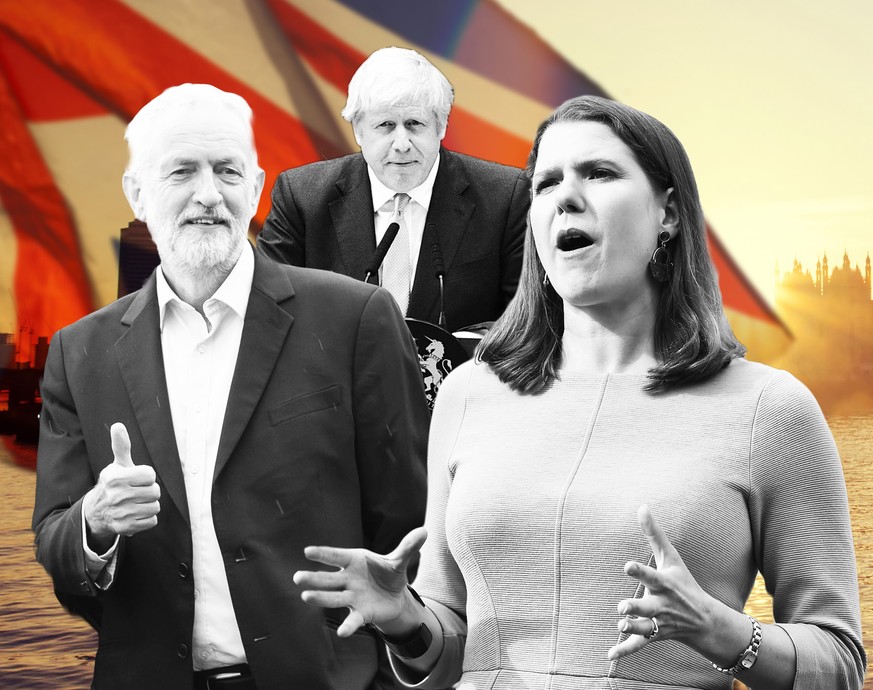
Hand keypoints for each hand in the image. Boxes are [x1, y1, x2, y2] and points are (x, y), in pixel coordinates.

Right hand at [83, 423, 160, 548]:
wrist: (96, 512)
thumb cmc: (112, 485)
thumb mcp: (116, 465)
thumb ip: (121, 446)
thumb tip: (118, 425)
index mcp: (115, 478)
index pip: (150, 475)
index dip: (147, 476)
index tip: (137, 479)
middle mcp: (116, 496)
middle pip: (155, 492)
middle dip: (149, 491)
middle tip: (137, 492)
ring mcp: (121, 513)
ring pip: (155, 507)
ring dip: (149, 505)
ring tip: (136, 503)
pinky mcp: (125, 528)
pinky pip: (152, 521)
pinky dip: (147, 518)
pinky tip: (135, 514)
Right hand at [293, 527, 426, 637]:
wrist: (395, 596)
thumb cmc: (388, 573)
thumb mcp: (399, 560)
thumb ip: (408, 547)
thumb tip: (425, 531)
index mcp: (354, 561)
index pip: (336, 556)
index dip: (323, 554)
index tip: (307, 551)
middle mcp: (348, 579)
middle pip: (328, 578)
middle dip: (314, 578)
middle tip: (297, 577)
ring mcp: (352, 596)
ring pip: (333, 598)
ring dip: (320, 598)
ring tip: (305, 597)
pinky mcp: (361, 612)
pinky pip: (352, 619)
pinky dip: (348, 626)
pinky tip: (341, 633)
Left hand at [607, 505, 713, 660]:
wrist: (704, 620)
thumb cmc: (684, 583)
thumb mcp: (671, 558)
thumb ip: (654, 533)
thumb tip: (642, 506)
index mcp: (664, 584)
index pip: (651, 576)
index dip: (639, 571)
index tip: (627, 566)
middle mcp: (662, 604)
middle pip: (647, 607)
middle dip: (636, 607)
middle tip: (622, 607)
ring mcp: (659, 622)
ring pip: (644, 628)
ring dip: (632, 628)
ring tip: (620, 625)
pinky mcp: (655, 636)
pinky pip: (639, 646)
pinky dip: (625, 651)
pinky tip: (609, 655)